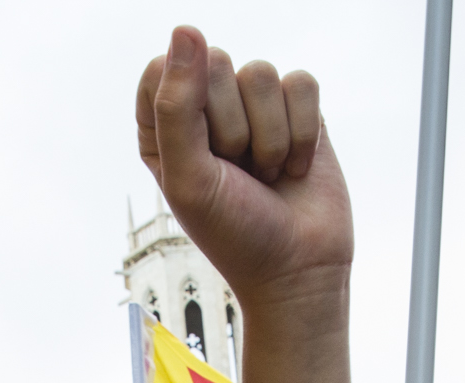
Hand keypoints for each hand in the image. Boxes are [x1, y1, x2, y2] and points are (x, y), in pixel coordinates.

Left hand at [137, 28, 348, 311]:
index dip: (188, 109)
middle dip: (233, 128)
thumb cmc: (234, 234)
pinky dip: (302, 133)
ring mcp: (253, 106)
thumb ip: (177, 106)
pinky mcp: (297, 109)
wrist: (298, 271)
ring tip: (267, 174)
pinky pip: (300, 83)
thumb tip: (187, 30)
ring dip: (270, 137)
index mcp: (163, 124)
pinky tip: (296, 167)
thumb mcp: (189, 178)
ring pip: (261, 73)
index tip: (201, 156)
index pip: (162, 69)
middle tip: (238, 174)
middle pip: (215, 63)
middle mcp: (206, 107)